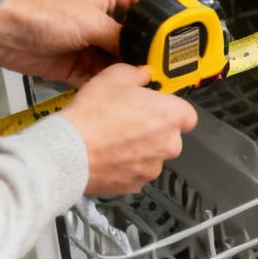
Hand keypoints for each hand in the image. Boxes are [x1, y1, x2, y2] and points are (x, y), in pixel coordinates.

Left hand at [0, 0, 158, 85]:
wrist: (9, 36)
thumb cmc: (43, 14)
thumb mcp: (93, 21)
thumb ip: (121, 38)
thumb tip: (141, 55)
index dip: (168, 11)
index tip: (186, 25)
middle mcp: (106, 19)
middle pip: (140, 35)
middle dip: (153, 49)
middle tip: (172, 63)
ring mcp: (95, 43)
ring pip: (124, 59)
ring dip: (134, 70)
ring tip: (153, 81)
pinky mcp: (82, 65)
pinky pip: (106, 77)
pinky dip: (115, 84)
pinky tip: (126, 91)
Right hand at [60, 63, 198, 194]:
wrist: (70, 151)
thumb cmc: (95, 114)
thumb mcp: (116, 76)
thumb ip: (137, 74)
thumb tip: (143, 75)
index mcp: (172, 116)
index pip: (187, 114)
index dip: (170, 109)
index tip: (154, 106)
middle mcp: (170, 144)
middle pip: (169, 136)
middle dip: (153, 130)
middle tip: (126, 120)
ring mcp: (153, 168)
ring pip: (151, 155)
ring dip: (138, 149)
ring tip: (111, 138)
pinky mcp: (135, 185)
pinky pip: (135, 172)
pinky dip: (124, 166)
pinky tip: (106, 155)